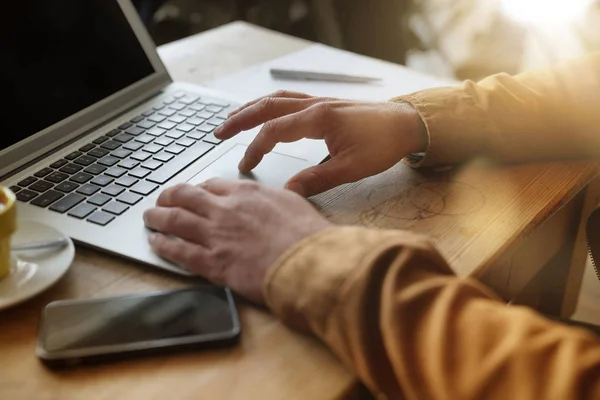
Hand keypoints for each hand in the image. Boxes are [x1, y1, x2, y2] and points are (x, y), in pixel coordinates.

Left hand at [143, 179, 331, 303]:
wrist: (309, 263)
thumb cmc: (307, 237)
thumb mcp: (295, 203)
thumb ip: (275, 197)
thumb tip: (276, 195)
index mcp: (247, 193)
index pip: (212, 185)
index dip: (198, 189)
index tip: (193, 193)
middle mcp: (226, 210)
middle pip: (186, 197)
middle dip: (169, 197)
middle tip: (162, 200)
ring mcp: (216, 236)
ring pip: (176, 220)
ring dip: (158, 217)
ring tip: (149, 217)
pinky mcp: (213, 263)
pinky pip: (179, 251)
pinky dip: (164, 245)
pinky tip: (156, 243)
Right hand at [215, 91, 426, 196]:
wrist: (408, 124)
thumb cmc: (384, 144)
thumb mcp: (352, 168)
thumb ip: (317, 180)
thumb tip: (288, 193)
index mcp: (318, 118)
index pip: (274, 130)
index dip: (255, 148)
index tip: (244, 166)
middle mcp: (315, 105)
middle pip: (267, 106)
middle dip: (240, 119)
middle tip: (219, 133)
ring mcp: (319, 102)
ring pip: (277, 99)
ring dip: (252, 109)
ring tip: (232, 120)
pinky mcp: (325, 105)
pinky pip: (290, 100)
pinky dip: (271, 106)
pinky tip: (266, 114)